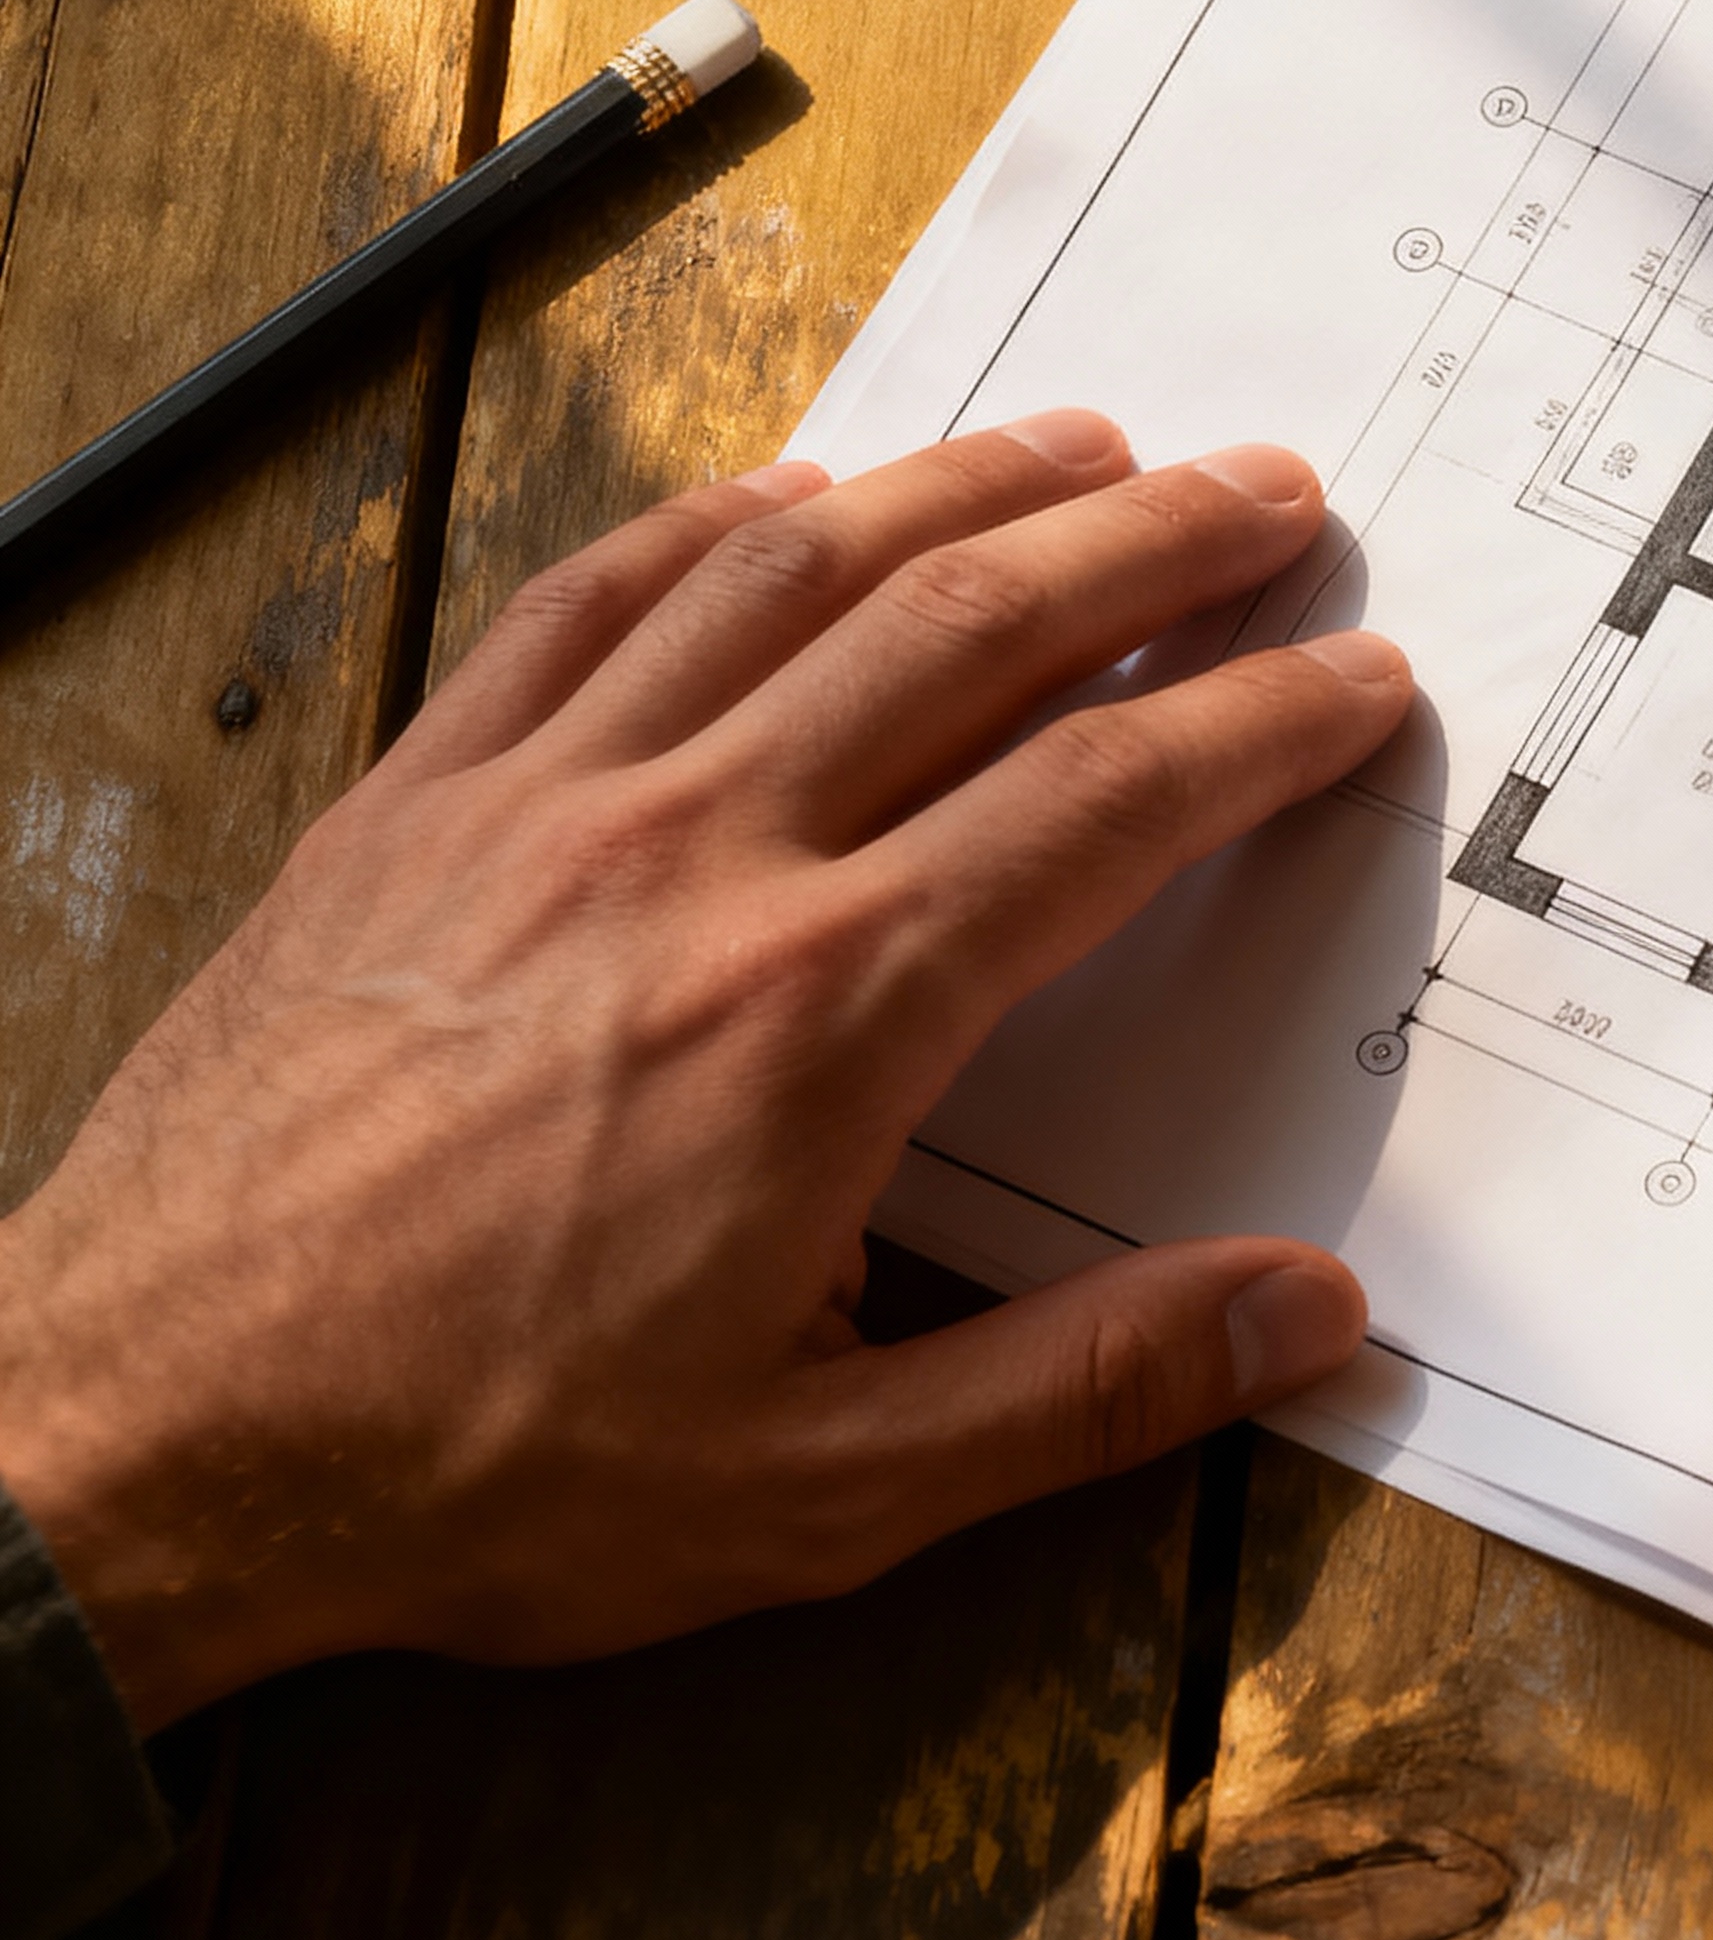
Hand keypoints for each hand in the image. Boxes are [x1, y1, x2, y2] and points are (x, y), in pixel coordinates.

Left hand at [0, 414, 1409, 1730]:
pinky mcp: (422, 799)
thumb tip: (1307, 1315)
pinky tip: (795, 492)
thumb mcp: (813, 1496)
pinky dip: (715, 519)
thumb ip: (1081, 1391)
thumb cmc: (467, 1471)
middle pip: (980, 624)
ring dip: (965, 485)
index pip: (1107, 802)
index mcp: (824, 1014)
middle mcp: (701, 858)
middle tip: (1271, 490)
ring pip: (797, 568)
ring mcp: (548, 804)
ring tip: (1087, 444)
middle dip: (1158, 539)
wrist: (130, 1439)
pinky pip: (592, 599)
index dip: (1260, 723)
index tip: (1354, 680)